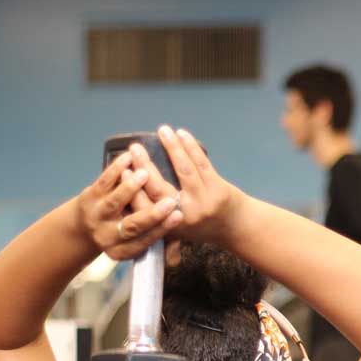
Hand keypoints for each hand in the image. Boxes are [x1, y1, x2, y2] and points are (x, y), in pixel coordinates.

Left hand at [75, 151, 183, 260]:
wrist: (83, 226)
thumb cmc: (122, 231)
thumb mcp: (134, 244)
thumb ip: (156, 246)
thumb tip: (175, 260)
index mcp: (122, 250)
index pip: (145, 240)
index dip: (162, 228)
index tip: (179, 216)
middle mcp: (108, 236)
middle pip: (132, 226)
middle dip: (152, 214)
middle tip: (170, 201)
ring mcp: (97, 216)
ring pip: (115, 203)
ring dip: (131, 188)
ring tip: (145, 175)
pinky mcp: (88, 197)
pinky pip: (103, 182)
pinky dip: (115, 169)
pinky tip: (128, 158)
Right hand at [129, 125, 242, 245]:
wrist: (238, 228)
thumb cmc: (203, 225)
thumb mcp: (178, 230)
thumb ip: (155, 216)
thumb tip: (128, 196)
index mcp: (170, 226)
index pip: (145, 206)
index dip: (131, 187)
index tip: (122, 169)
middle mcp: (186, 215)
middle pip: (160, 187)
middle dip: (145, 165)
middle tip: (133, 148)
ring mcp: (204, 202)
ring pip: (183, 170)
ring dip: (171, 147)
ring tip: (162, 131)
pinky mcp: (219, 190)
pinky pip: (202, 164)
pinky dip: (190, 147)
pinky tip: (181, 134)